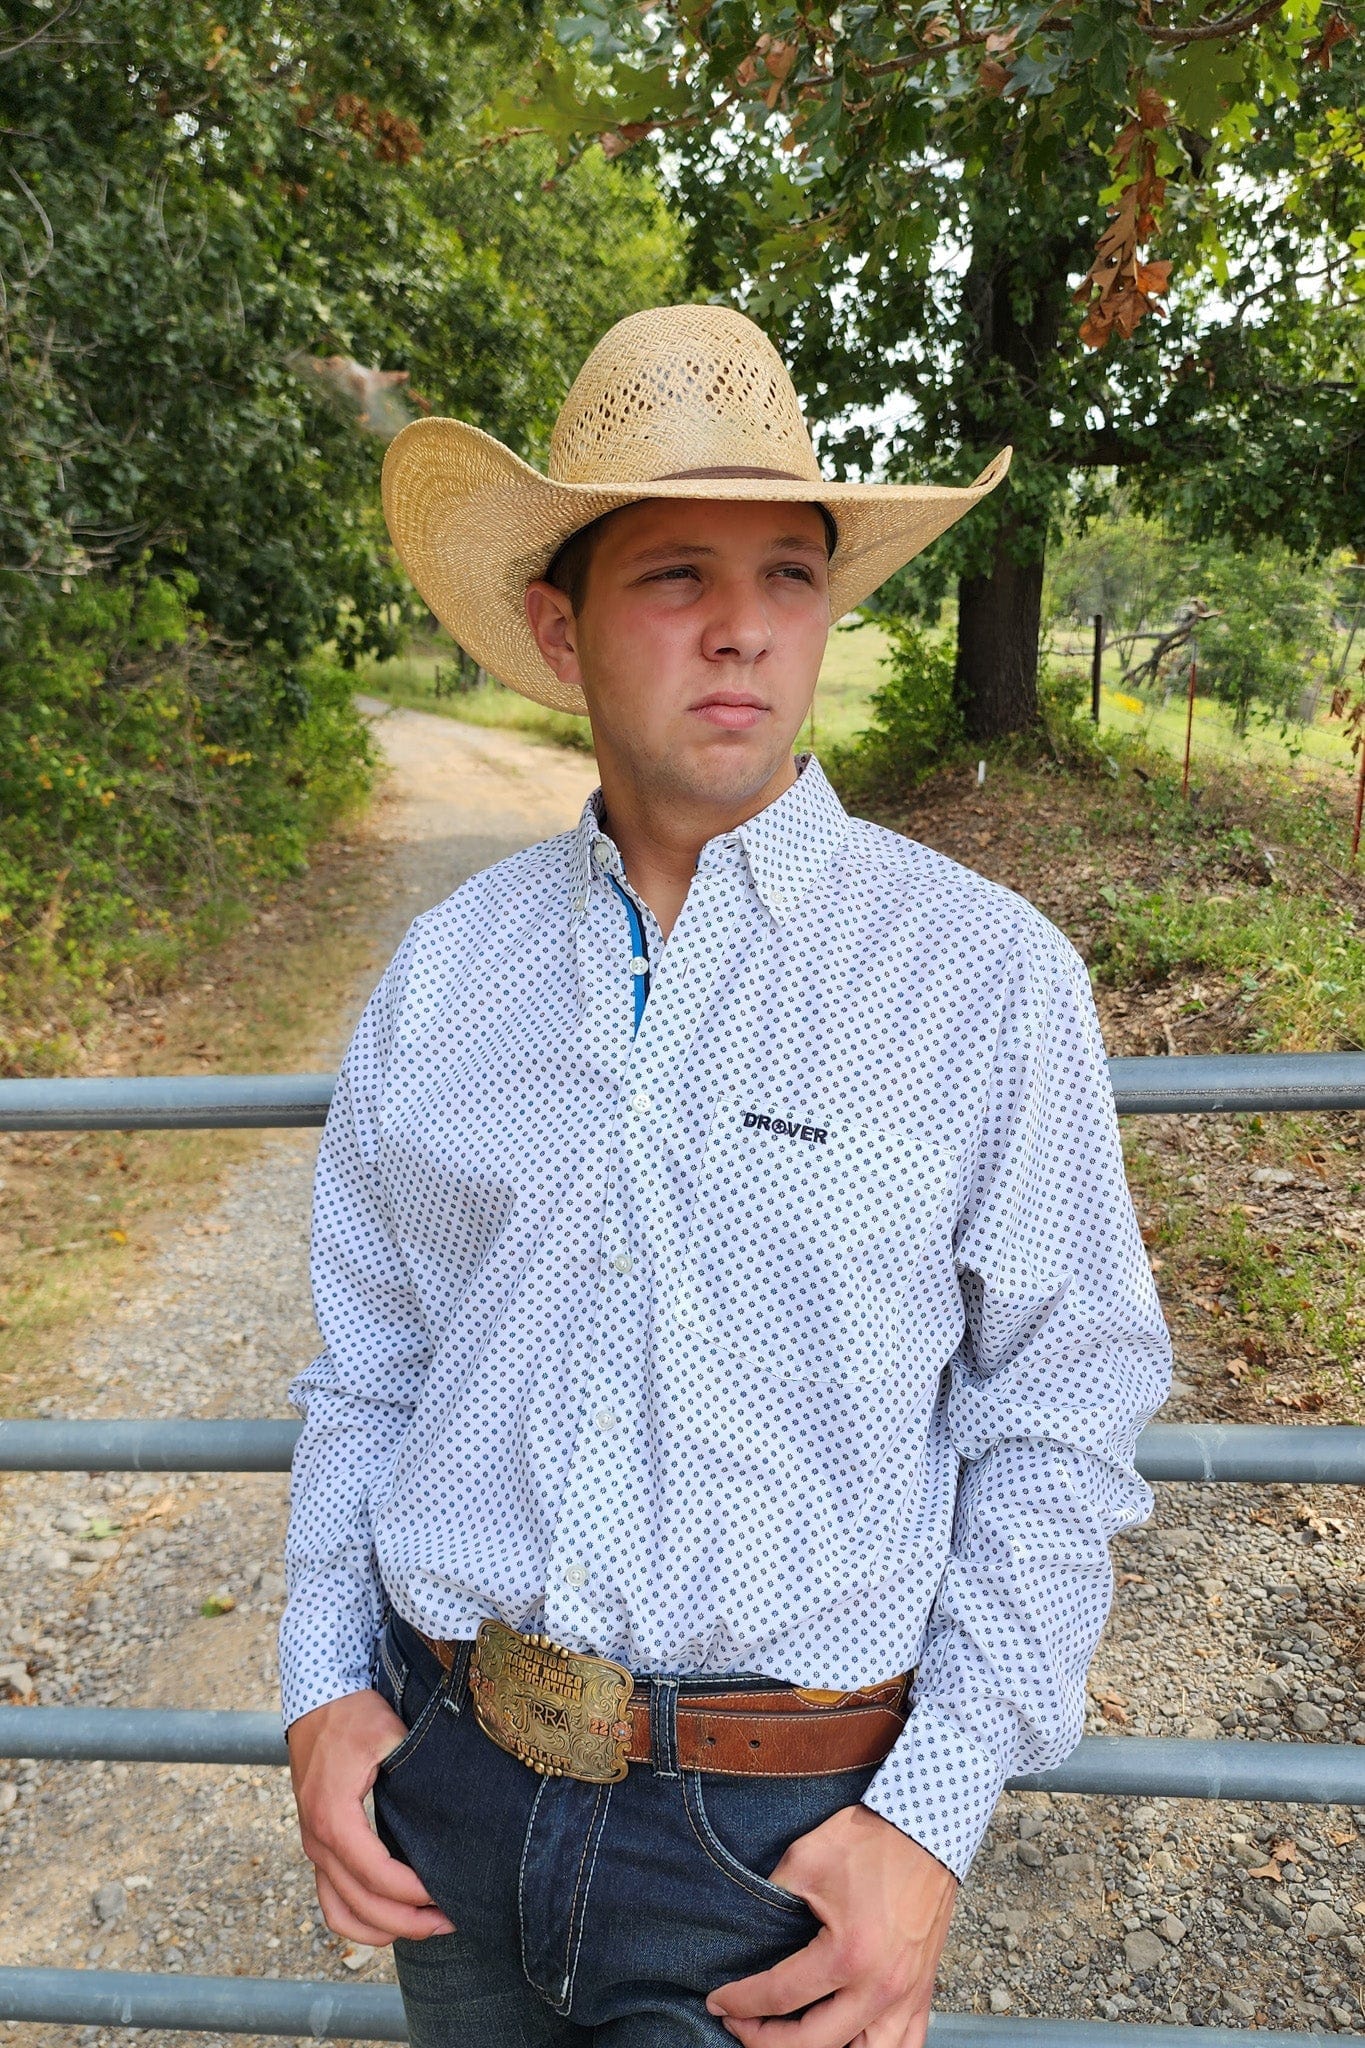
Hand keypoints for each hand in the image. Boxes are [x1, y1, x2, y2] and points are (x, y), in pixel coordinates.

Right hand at [287, 1689, 455, 1945]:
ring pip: (341, 1913)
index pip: (376, 1875)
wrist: (317, 1702)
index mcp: (333, 1817)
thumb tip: (453, 1806)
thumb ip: (415, 1769)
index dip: (412, 1893)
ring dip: (382, 1929)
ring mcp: (313, 1847)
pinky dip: (358, 1920)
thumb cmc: (353, 1716)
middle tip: (449, 1920)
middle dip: (407, 1921)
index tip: (446, 1892)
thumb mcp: (390, 1733)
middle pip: (361, 1904)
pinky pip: (331, 1900)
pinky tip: (391, 1920)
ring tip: (425, 1926)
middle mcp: (317, 1841)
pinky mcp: (318, 1845)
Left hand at [705, 1804, 956, 2047]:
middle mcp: (879, 1988)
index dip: (740, 2002)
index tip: (717, 2002)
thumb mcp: (805, 1860)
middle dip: (764, 2041)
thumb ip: (772, 1898)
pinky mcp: (923, 1993)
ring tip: (788, 2040)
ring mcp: (905, 1996)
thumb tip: (745, 1926)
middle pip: (812, 2044)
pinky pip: (905, 2047)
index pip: (780, 1995)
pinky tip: (847, 2045)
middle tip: (739, 2023)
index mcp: (848, 1954)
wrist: (927, 1829)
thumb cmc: (868, 1841)